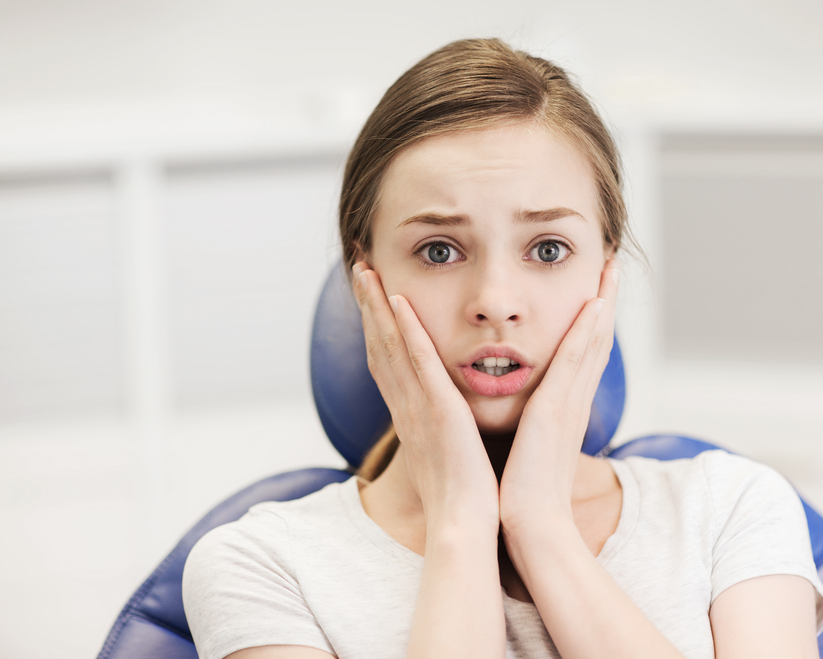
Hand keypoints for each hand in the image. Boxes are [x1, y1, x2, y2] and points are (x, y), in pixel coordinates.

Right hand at [352, 262, 498, 529]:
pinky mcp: (437, 411)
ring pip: (390, 346)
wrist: (464, 525)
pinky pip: (419, 363)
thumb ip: (444, 429)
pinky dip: (406, 331)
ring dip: (377, 306)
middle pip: (378, 346)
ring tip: (366, 270)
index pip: (387, 361)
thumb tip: (450, 419)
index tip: (371, 296)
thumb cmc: (462, 496)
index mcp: (410, 415)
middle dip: (367, 306)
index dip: (376, 327)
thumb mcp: (448, 453)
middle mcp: (405, 406)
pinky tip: (399, 301)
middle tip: (358, 268)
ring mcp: (418, 407)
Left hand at [498, 258, 619, 525]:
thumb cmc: (524, 491)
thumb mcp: (529, 446)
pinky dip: (586, 331)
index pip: (583, 352)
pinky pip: (575, 361)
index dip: (593, 318)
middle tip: (612, 260)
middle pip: (596, 338)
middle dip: (606, 297)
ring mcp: (570, 404)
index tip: (597, 286)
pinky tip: (592, 303)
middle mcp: (573, 400)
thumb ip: (530, 424)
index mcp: (564, 407)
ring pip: (592, 341)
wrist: (530, 525)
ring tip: (609, 265)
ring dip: (602, 300)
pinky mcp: (557, 411)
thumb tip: (522, 412)